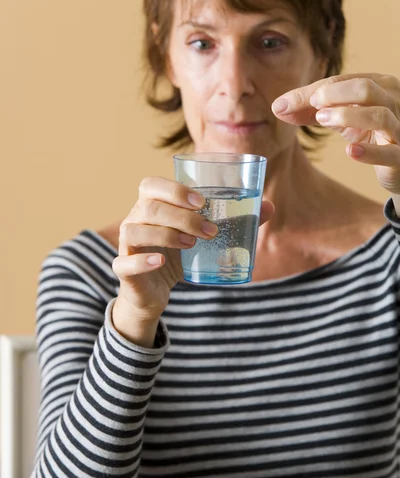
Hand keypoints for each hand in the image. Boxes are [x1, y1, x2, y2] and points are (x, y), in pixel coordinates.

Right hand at [112, 176, 274, 328]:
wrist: (153, 292)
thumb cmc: (178, 255)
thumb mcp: (203, 236)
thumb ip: (233, 220)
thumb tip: (268, 206)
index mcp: (151, 206)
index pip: (151, 185)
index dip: (174, 189)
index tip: (202, 202)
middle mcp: (134, 220)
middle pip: (148, 207)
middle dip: (181, 216)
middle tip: (210, 230)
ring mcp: (126, 245)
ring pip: (134, 230)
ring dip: (166, 234)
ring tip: (192, 244)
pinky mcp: (124, 269)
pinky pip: (125, 262)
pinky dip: (143, 261)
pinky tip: (161, 261)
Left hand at [271, 73, 399, 195]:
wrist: (397, 164)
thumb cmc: (369, 133)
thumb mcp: (340, 117)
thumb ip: (310, 111)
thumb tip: (278, 107)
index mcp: (379, 85)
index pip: (342, 81)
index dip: (311, 92)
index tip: (284, 104)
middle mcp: (394, 101)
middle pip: (365, 88)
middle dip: (333, 95)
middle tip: (312, 107)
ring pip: (379, 114)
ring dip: (347, 115)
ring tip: (322, 120)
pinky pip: (389, 152)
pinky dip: (369, 152)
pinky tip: (350, 151)